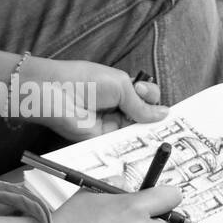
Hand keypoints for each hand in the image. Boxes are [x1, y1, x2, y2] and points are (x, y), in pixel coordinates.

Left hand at [22, 56, 168, 142]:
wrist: (55, 93)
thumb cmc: (83, 80)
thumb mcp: (121, 86)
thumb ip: (142, 104)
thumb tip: (162, 114)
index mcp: (121, 87)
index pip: (146, 96)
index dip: (154, 100)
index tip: (164, 106)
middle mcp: (116, 105)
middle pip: (142, 115)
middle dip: (153, 118)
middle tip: (166, 123)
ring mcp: (108, 122)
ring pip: (133, 130)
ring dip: (144, 132)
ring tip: (160, 134)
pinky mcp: (100, 138)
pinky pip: (119, 142)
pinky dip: (130, 143)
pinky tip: (143, 142)